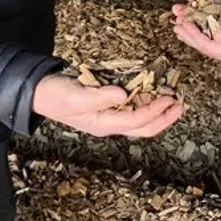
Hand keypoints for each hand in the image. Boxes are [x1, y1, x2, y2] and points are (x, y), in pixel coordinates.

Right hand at [32, 74, 182, 137]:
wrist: (40, 92)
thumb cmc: (56, 96)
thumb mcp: (76, 96)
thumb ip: (100, 97)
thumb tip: (124, 95)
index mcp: (104, 125)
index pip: (137, 121)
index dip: (156, 111)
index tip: (169, 98)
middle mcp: (109, 123)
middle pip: (143, 128)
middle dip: (164, 118)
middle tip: (180, 104)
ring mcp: (108, 116)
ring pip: (139, 120)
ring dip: (157, 111)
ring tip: (171, 98)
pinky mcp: (106, 106)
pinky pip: (131, 108)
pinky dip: (145, 101)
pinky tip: (151, 92)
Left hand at [173, 16, 220, 69]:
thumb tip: (216, 34)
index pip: (207, 45)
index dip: (193, 34)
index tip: (182, 23)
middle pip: (205, 47)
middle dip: (189, 35)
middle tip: (175, 24)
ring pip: (211, 45)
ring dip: (196, 35)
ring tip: (183, 26)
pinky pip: (218, 43)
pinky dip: (207, 34)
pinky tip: (204, 29)